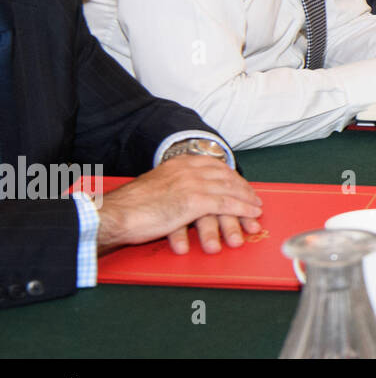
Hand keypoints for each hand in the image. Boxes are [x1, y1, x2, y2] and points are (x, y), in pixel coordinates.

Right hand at [97, 156, 262, 254]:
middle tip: (255, 200)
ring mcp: (192, 183)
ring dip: (247, 201)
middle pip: (226, 177)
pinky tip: (251, 213)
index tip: (242, 187)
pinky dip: (242, 209)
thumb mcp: (156, 187)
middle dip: (243, 189)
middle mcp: (188, 169)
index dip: (232, 178)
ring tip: (256, 210)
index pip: (215, 167)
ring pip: (230, 189)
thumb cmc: (131, 207)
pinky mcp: (194, 200)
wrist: (116, 214)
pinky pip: (226, 204)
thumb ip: (172, 186)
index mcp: (178, 163)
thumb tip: (183, 197)